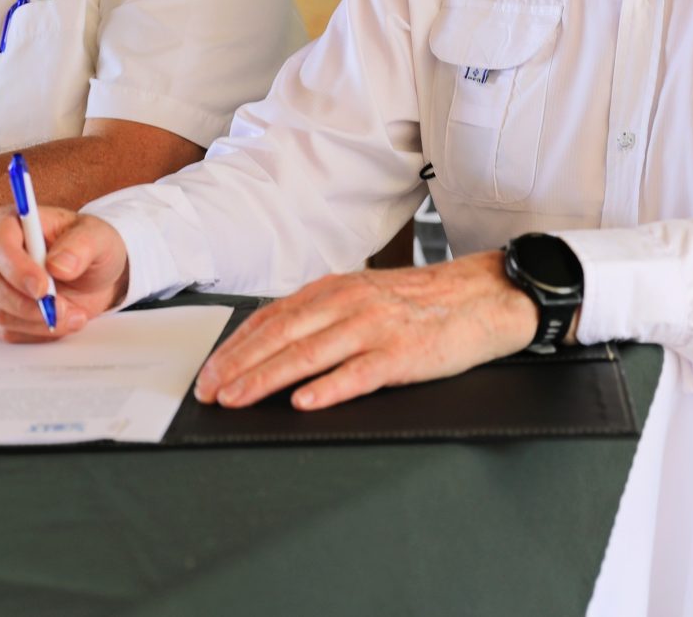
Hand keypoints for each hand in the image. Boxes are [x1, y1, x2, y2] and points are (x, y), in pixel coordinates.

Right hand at [0, 205, 129, 342]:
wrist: (91, 276)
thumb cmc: (88, 248)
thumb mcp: (97, 237)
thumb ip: (81, 246)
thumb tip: (59, 265)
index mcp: (10, 222)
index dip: (17, 269)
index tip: (43, 288)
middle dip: (29, 304)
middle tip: (63, 309)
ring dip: (38, 322)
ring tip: (72, 315)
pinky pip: (5, 331)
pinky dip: (36, 333)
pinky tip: (58, 322)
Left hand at [194, 250, 539, 410]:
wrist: (484, 295)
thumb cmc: (422, 302)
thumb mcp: (364, 296)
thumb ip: (323, 314)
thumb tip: (273, 342)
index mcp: (334, 290)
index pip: (271, 319)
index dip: (235, 348)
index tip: (209, 372)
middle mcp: (348, 304)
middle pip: (281, 336)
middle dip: (238, 366)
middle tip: (209, 392)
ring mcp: (375, 327)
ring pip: (309, 354)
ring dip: (267, 379)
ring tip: (238, 399)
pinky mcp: (404, 353)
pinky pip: (360, 373)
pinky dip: (329, 388)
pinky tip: (305, 402)